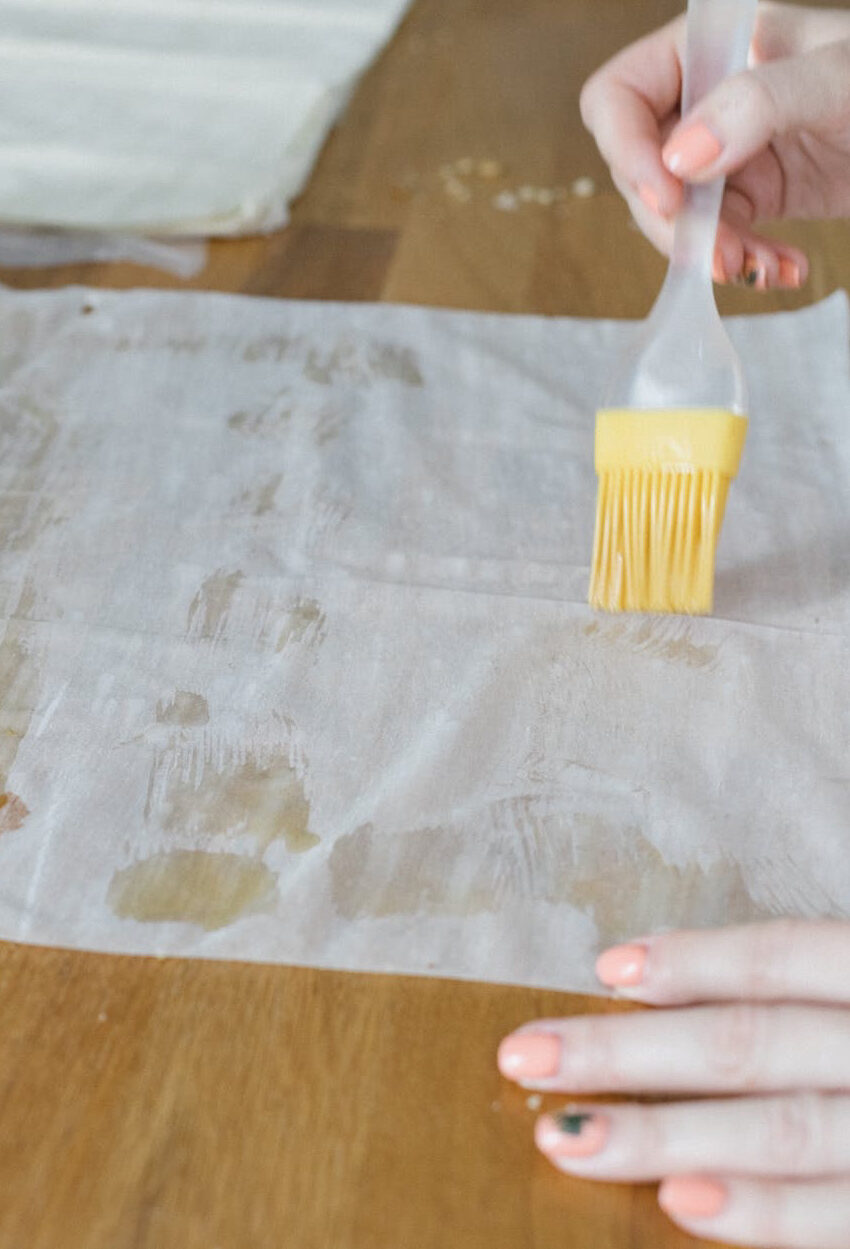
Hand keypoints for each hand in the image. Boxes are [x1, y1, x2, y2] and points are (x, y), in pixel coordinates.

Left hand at [498, 921, 849, 1247]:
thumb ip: (797, 987)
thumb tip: (638, 968)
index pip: (780, 958)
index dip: (694, 961)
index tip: (604, 967)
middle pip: (747, 1044)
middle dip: (629, 1051)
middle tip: (525, 1054)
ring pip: (775, 1130)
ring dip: (662, 1133)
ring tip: (565, 1136)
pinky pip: (833, 1218)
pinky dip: (757, 1210)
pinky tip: (675, 1201)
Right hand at [579, 2, 849, 289]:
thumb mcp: (833, 81)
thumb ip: (757, 105)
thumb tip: (680, 159)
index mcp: (708, 49)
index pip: (620, 98)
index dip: (629, 151)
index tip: (667, 198)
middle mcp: (706, 99)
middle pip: (642, 171)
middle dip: (677, 224)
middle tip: (719, 257)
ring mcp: (726, 151)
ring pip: (677, 218)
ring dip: (712, 254)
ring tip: (761, 270)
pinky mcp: (752, 195)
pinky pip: (719, 239)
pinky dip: (747, 263)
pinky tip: (784, 268)